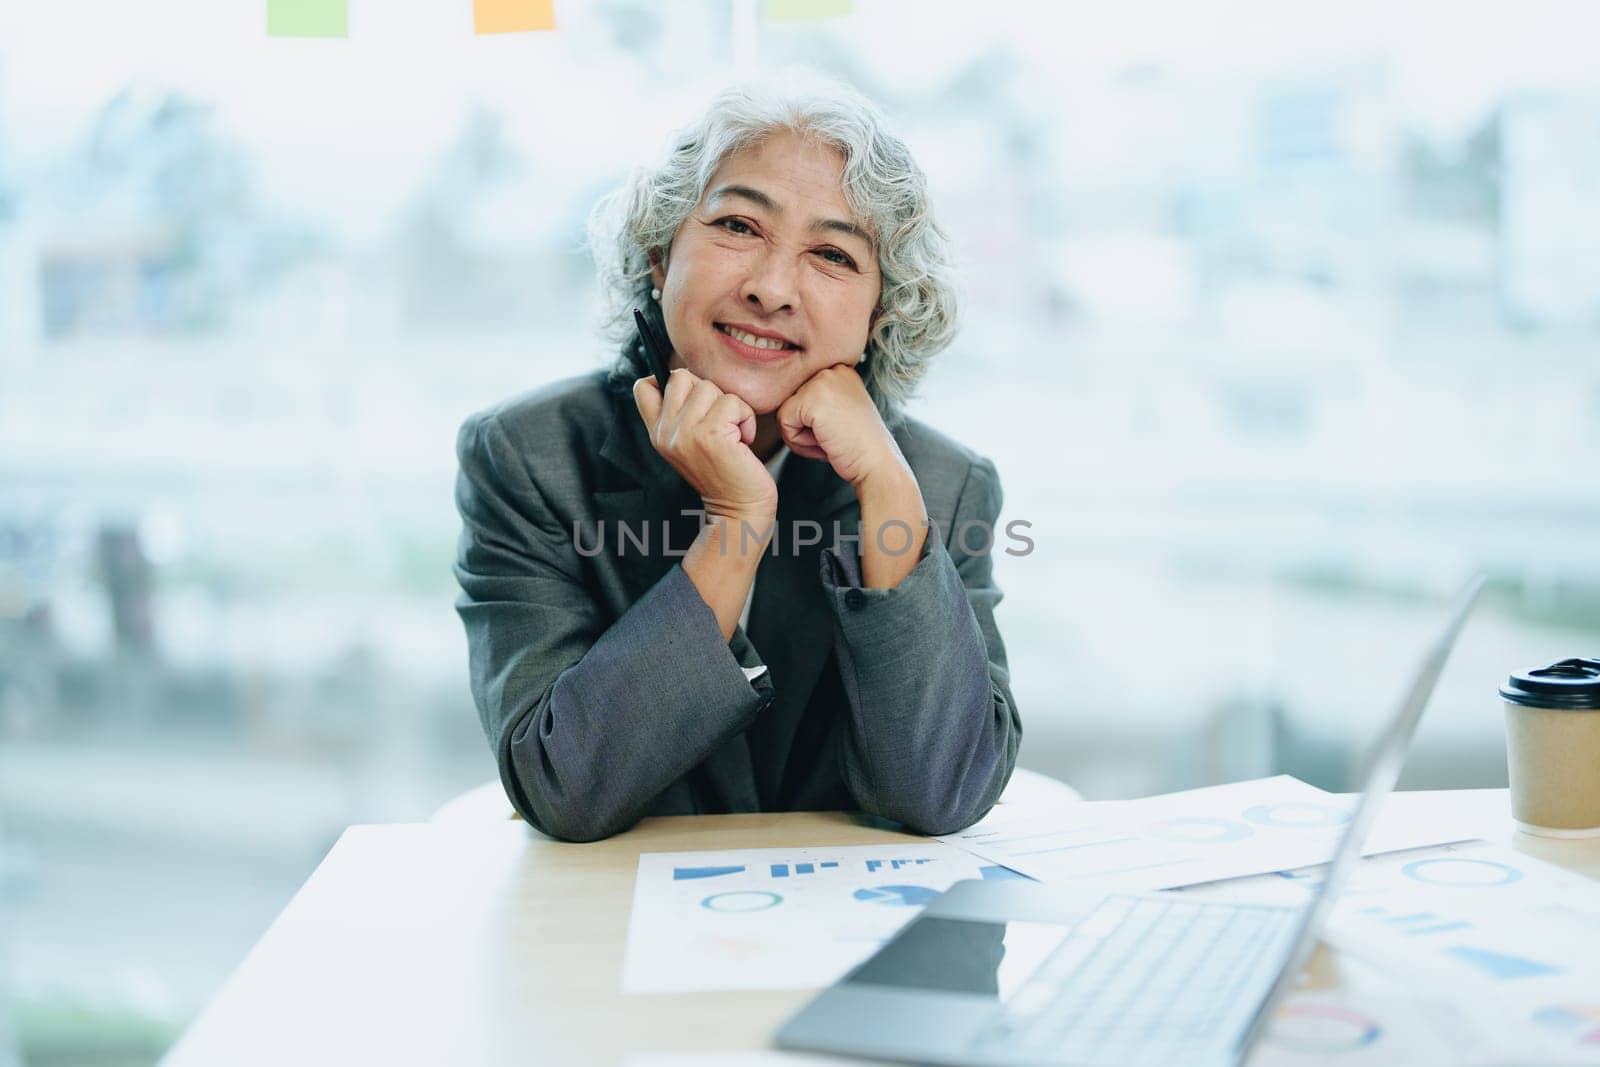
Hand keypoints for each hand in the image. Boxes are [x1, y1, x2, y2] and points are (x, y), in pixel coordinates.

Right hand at [633, 369, 776, 520]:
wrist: (738, 511)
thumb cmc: (723, 472)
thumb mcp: (689, 443)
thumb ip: (680, 414)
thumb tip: (685, 378)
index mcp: (657, 432)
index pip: (644, 386)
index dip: (667, 380)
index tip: (691, 401)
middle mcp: (665, 432)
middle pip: (680, 376)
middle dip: (707, 392)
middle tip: (718, 421)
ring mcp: (685, 433)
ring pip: (709, 386)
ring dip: (730, 407)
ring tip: (731, 434)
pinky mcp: (711, 435)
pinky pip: (733, 402)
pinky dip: (746, 419)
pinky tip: (743, 441)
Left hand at [777, 364, 907, 490]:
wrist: (877, 463)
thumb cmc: (857, 447)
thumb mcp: (837, 413)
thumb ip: (815, 402)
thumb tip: (782, 404)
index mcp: (839, 370)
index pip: (801, 395)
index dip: (813, 422)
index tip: (839, 429)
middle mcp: (831, 369)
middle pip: (791, 402)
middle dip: (806, 427)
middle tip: (835, 436)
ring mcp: (822, 381)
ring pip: (785, 412)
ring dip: (801, 435)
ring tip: (830, 439)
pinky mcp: (812, 399)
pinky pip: (784, 422)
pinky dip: (799, 441)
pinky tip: (825, 442)